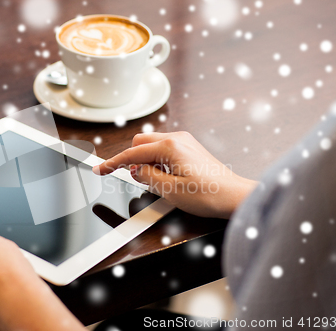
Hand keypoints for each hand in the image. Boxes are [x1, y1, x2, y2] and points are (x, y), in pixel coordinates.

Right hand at [93, 132, 256, 218]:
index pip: (132, 153)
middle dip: (131, 159)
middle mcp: (177, 139)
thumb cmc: (210, 195)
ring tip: (156, 183)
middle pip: (140, 142)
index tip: (100, 169)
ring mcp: (185, 142)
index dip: (113, 163)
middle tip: (131, 178)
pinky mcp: (189, 148)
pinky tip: (165, 177)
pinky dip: (157, 161)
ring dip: (146, 161)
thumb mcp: (170, 191)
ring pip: (152, 145)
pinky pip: (164, 149)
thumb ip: (147, 177)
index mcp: (170, 147)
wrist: (235, 196)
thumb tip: (134, 169)